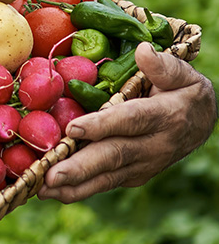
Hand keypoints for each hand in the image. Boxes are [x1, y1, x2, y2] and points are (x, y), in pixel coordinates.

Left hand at [39, 42, 216, 202]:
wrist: (202, 124)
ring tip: (42, 189)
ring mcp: (142, 165)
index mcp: (164, 116)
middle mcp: (153, 146)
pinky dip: (77, 190)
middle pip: (113, 156)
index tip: (73, 129)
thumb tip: (142, 50)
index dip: (102, 125)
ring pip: (106, 177)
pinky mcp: (132, 176)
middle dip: (80, 167)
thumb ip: (163, 65)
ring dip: (73, 186)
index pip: (130, 120)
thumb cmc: (184, 93)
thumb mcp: (183, 74)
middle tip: (51, 175)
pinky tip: (50, 192)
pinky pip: (103, 184)